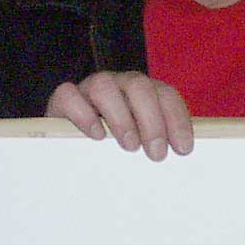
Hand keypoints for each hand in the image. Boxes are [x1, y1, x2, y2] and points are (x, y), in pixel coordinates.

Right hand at [46, 72, 194, 161]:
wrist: (70, 154)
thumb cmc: (114, 151)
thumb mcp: (141, 146)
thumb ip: (158, 145)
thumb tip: (182, 158)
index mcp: (143, 93)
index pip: (166, 94)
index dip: (177, 119)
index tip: (183, 149)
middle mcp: (118, 85)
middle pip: (139, 86)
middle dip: (152, 120)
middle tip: (157, 154)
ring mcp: (89, 89)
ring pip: (104, 86)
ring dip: (121, 117)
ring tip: (129, 146)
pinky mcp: (62, 101)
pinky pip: (69, 95)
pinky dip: (83, 114)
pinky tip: (96, 136)